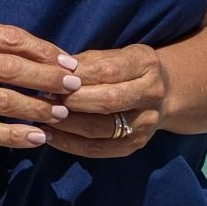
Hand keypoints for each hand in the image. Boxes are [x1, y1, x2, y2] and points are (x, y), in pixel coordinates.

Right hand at [0, 20, 80, 149]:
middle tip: (73, 85)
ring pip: (2, 101)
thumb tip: (45, 55)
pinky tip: (37, 137)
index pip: (8, 38)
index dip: (42, 50)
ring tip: (61, 111)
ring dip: (37, 108)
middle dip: (47, 78)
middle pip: (9, 69)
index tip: (67, 61)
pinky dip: (15, 135)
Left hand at [45, 45, 169, 158]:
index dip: (77, 76)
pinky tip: (50, 136)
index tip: (51, 76)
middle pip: (108, 101)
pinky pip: (98, 149)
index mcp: (146, 64)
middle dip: (71, 101)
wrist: (163, 93)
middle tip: (46, 97)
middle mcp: (151, 94)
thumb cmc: (125, 69)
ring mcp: (146, 122)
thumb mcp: (111, 55)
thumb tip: (53, 70)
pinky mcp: (135, 144)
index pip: (108, 71)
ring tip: (43, 117)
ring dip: (66, 124)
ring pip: (100, 128)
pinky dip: (70, 144)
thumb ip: (85, 62)